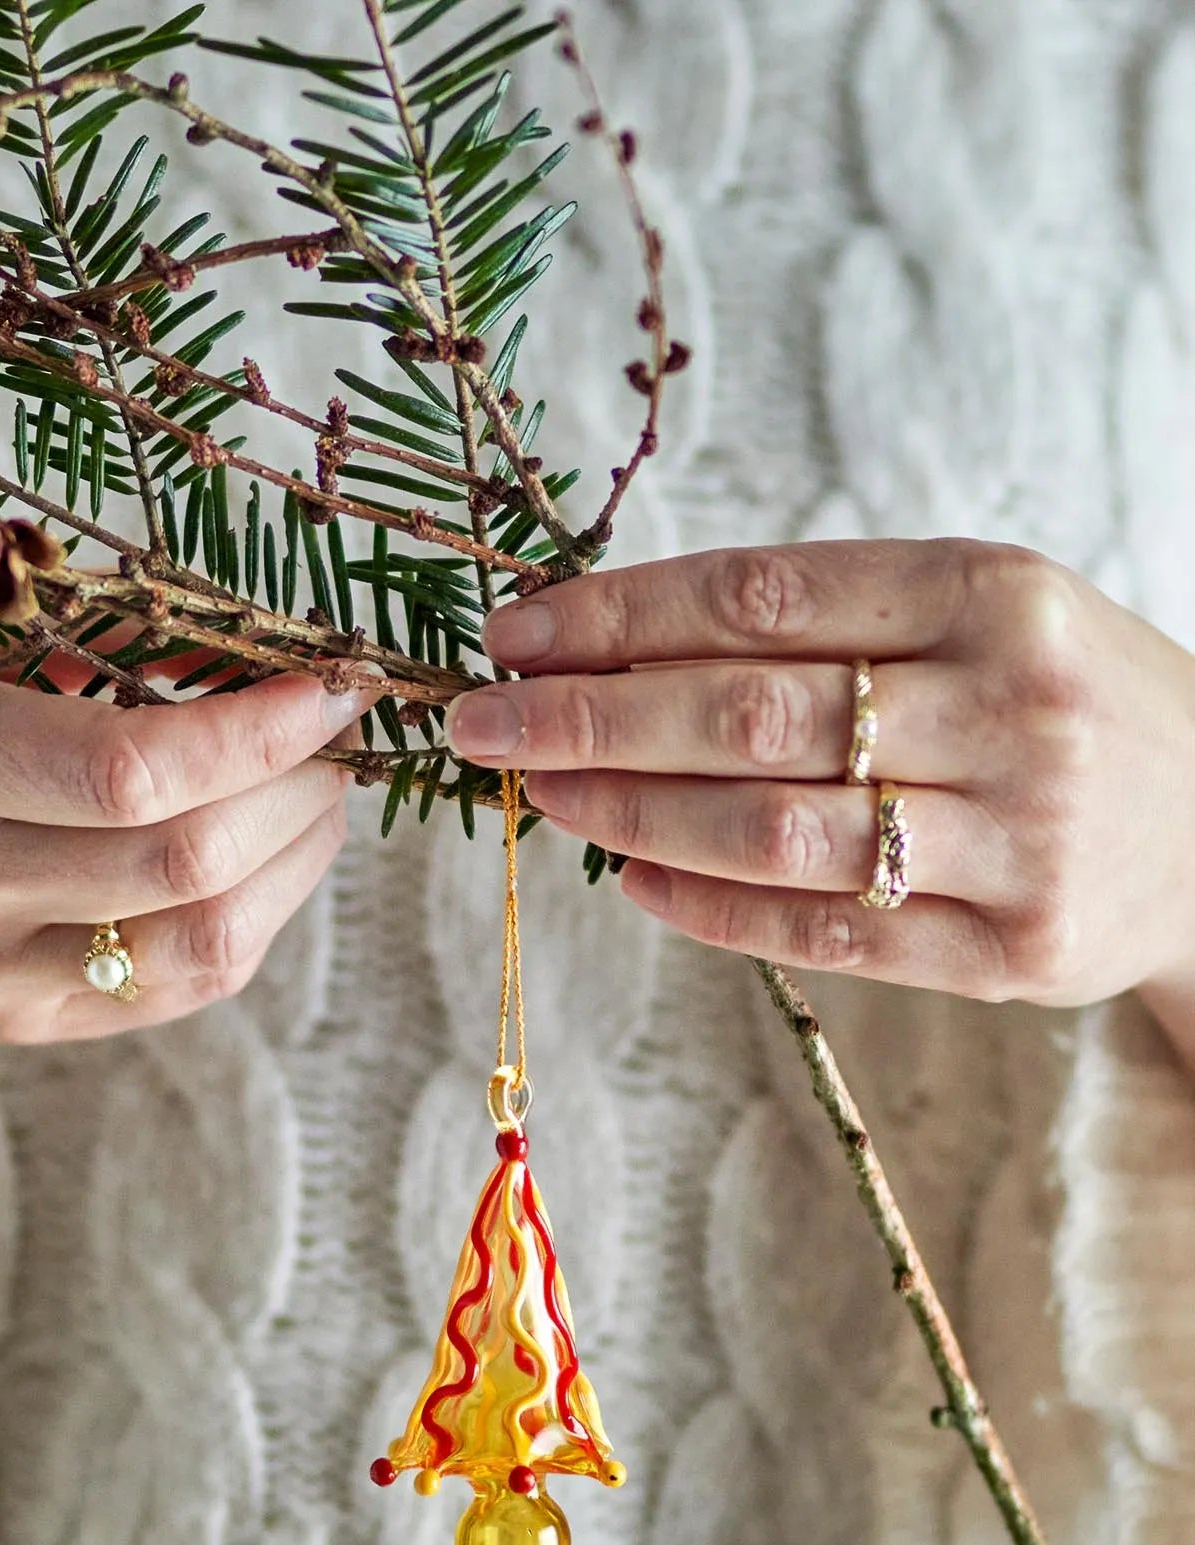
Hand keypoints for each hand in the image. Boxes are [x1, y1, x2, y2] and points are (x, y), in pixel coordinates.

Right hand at [0, 614, 374, 1047]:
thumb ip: (77, 635)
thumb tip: (244, 634)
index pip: (138, 772)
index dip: (259, 728)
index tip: (328, 683)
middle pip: (190, 862)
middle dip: (300, 791)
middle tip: (332, 736)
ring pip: (205, 947)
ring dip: (296, 866)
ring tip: (314, 797)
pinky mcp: (22, 1028)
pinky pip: (177, 991)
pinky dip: (250, 920)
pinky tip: (263, 862)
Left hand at [444, 538, 1194, 1050]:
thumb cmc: (1061, 696)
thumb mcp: (979, 611)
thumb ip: (827, 621)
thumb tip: (613, 643)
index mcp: (992, 591)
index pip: (762, 597)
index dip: (618, 616)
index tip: (514, 634)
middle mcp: (1010, 709)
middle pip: (752, 714)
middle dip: (593, 718)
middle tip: (482, 723)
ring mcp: (1019, 839)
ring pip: (779, 831)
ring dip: (635, 815)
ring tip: (544, 797)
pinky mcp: (1016, 952)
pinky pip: (831, 935)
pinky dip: (715, 910)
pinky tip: (634, 880)